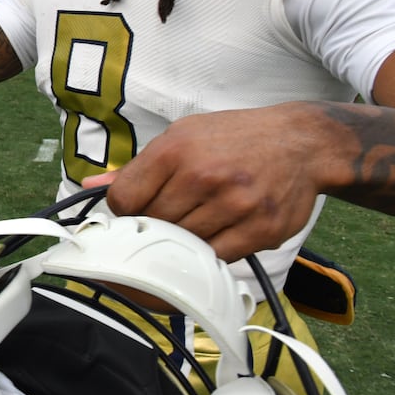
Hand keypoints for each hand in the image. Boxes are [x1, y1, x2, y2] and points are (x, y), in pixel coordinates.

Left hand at [87, 103, 328, 261]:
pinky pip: (218, 257)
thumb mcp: (182, 136)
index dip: (124, 210)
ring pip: (183, 244)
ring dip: (184, 240)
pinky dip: (211, 253)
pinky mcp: (261, 230)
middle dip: (155, 225)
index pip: (124, 200)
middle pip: (153, 224)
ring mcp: (234, 205)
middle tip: (170, 215)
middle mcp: (203, 176)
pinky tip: (217, 233)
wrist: (301, 142)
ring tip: (198, 219)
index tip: (137, 208)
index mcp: (176, 150)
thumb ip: (137, 167)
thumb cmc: (234, 138)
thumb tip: (93, 186)